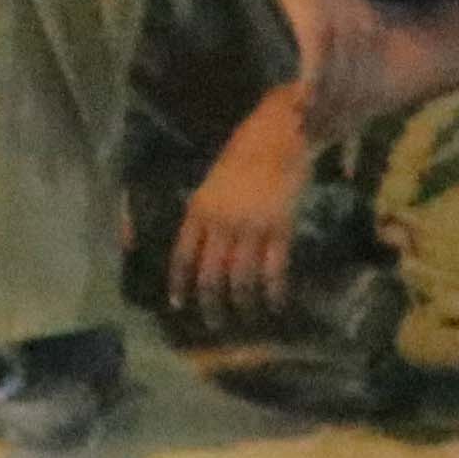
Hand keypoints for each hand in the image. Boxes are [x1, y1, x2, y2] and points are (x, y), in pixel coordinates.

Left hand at [166, 100, 311, 330]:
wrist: (278, 133)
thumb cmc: (245, 152)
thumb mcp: (213, 181)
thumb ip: (206, 213)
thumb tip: (202, 246)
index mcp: (199, 208)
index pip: (183, 255)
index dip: (180, 283)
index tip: (179, 304)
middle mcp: (221, 222)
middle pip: (210, 274)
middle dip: (210, 303)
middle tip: (214, 324)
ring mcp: (251, 227)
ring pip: (241, 278)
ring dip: (242, 303)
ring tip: (246, 318)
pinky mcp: (279, 229)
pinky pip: (274, 270)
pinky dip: (273, 292)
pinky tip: (275, 304)